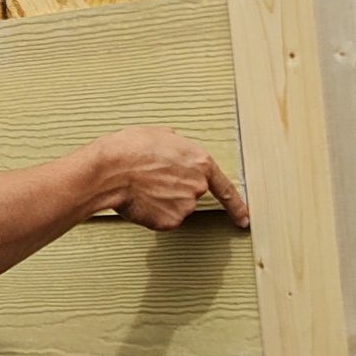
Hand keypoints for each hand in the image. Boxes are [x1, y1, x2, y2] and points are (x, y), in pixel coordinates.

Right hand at [94, 127, 249, 230]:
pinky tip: (140, 200)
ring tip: (142, 187)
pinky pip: (163, 219)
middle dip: (174, 190)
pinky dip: (152, 213)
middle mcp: (198, 187)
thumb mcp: (158, 134)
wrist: (111, 170)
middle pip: (191, 194)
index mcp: (200, 162)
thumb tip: (173, 145)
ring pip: (175, 208)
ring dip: (162, 201)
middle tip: (151, 180)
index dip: (236, 206)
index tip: (244, 219)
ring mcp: (184, 206)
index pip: (226, 189)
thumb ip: (176, 144)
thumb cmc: (131, 149)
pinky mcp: (169, 221)